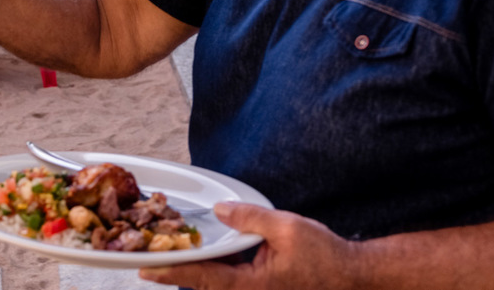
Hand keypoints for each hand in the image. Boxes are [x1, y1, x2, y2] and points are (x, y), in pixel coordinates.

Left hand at [139, 203, 362, 289]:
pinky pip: (227, 280)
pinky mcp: (259, 287)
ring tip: (162, 256)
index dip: (171, 271)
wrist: (351, 277)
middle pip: (201, 283)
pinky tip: (199, 257)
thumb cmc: (324, 256)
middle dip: (173, 272)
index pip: (202, 277)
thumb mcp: (287, 229)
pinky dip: (210, 269)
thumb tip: (221, 210)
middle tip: (142, 261)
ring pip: (213, 284)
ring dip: (190, 270)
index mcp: (251, 286)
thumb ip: (250, 218)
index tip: (144, 269)